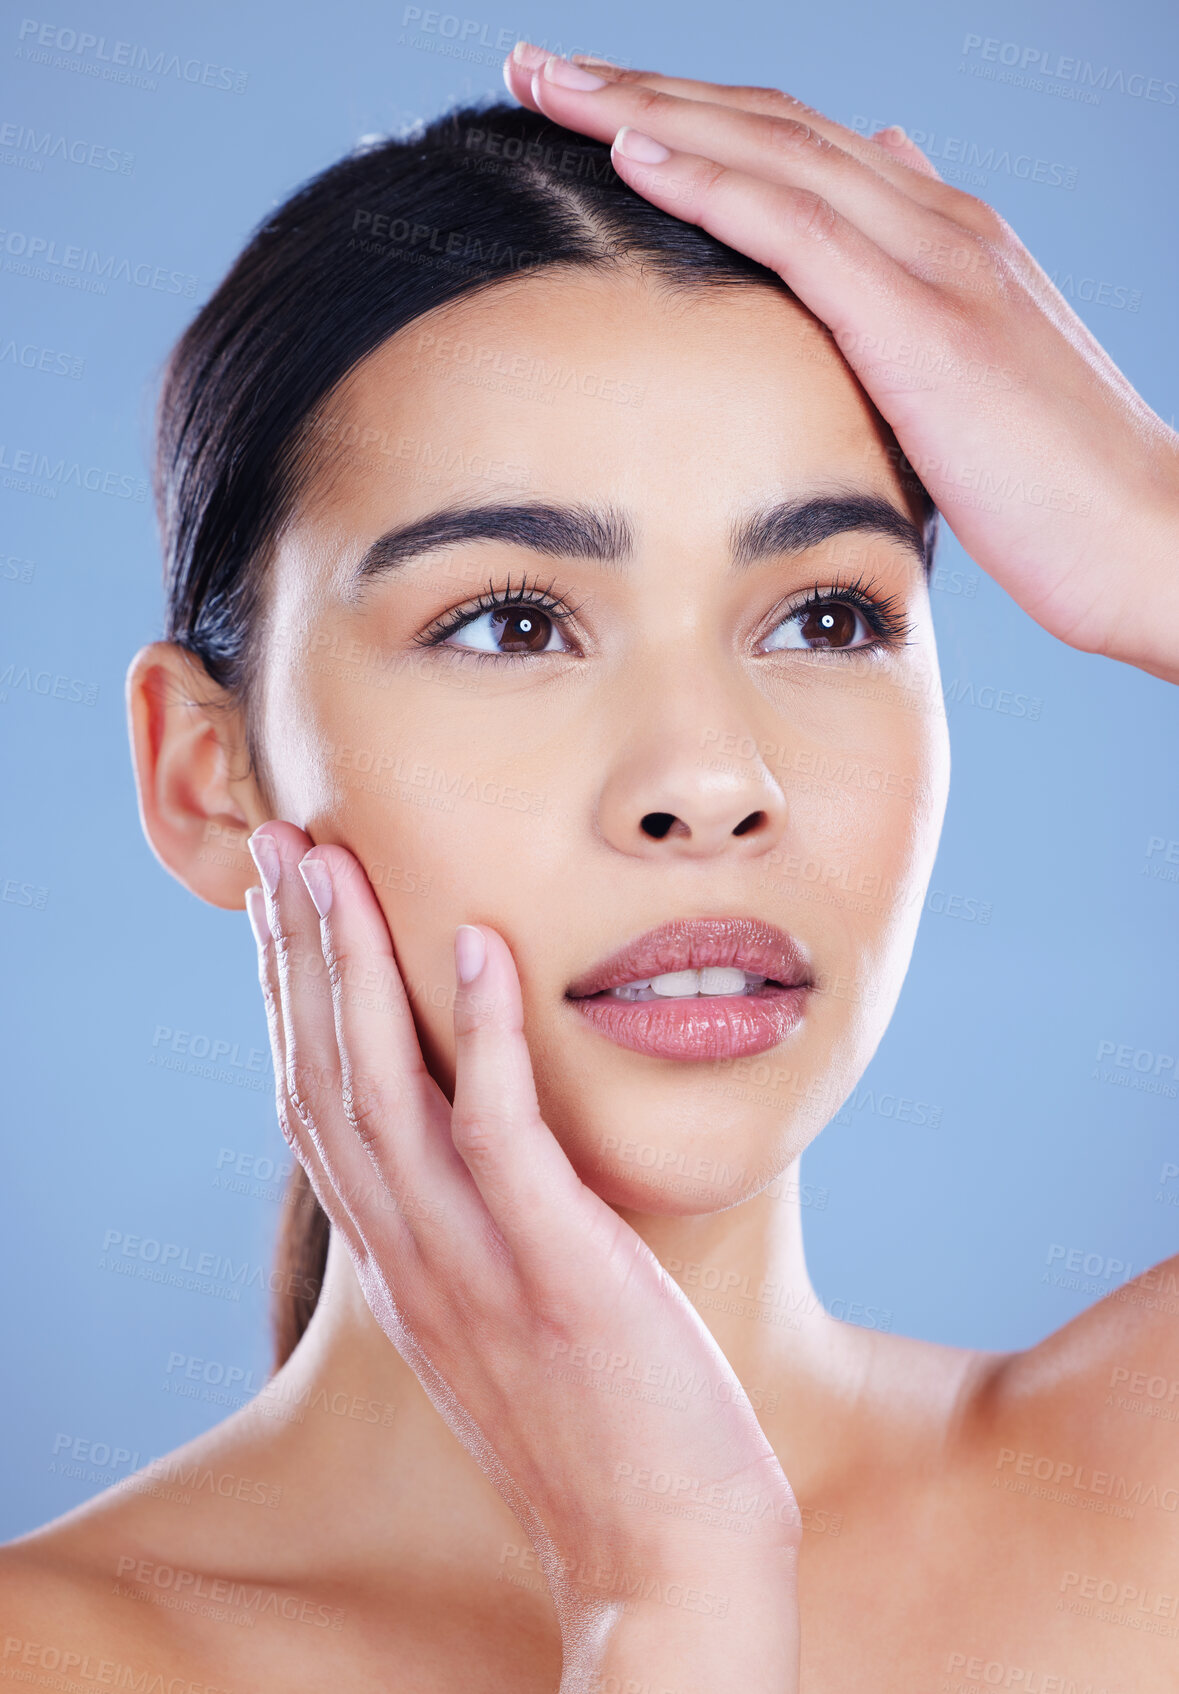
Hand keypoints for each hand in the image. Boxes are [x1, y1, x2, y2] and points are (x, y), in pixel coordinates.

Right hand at [245, 821, 800, 1691]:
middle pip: (322, 1080)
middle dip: (297, 955)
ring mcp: (476, 1266)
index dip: (289, 1001)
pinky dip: (481, 1034)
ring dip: (354, 968)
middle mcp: (413, 1258)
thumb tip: (470, 1148)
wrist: (667, 1556)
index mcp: (400, 1264)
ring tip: (339, 862)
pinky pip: (499, 1135)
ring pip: (382, 1092)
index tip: (285, 908)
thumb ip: (469, 1232)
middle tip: (282, 845)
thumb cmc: (602, 1428)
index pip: (314, 1109)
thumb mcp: (502, 1321)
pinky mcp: (557, 1272)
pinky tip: (480, 946)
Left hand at [504, 46, 1178, 684]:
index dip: (690, 116)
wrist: (1153, 539)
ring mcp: (936, 262)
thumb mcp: (981, 372)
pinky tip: (627, 153)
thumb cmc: (1061, 484)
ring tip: (547, 84)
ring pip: (768, 151)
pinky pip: (795, 228)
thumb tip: (885, 180)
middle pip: (765, 122)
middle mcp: (938, 222)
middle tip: (538, 66)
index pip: (796, 147)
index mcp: (944, 237)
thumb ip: (923, 284)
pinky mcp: (924, 325)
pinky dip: (707, 182)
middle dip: (643, 86)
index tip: (594, 106)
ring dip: (646, 107)